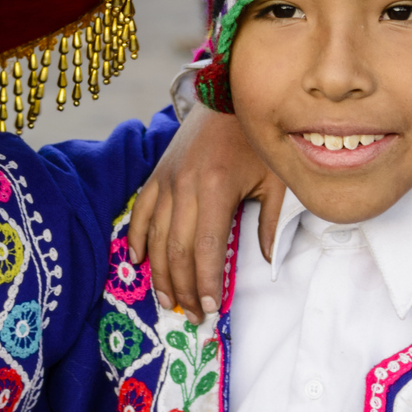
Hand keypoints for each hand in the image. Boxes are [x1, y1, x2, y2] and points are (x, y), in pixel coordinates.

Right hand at [127, 106, 282, 321]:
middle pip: (177, 250)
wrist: (226, 95)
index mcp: (216, 188)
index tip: (212, 308)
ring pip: (155, 238)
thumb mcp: (275, 178)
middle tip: (192, 315)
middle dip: (184, 288)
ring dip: (160, 274)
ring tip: (168, 301)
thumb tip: (270, 261)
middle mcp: (184, 187)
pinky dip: (136, 240)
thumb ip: (272, 221)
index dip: (207, 282)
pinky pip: (140, 213)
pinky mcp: (156, 175)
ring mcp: (166, 180)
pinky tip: (138, 262)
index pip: (207, 248)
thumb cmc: (257, 139)